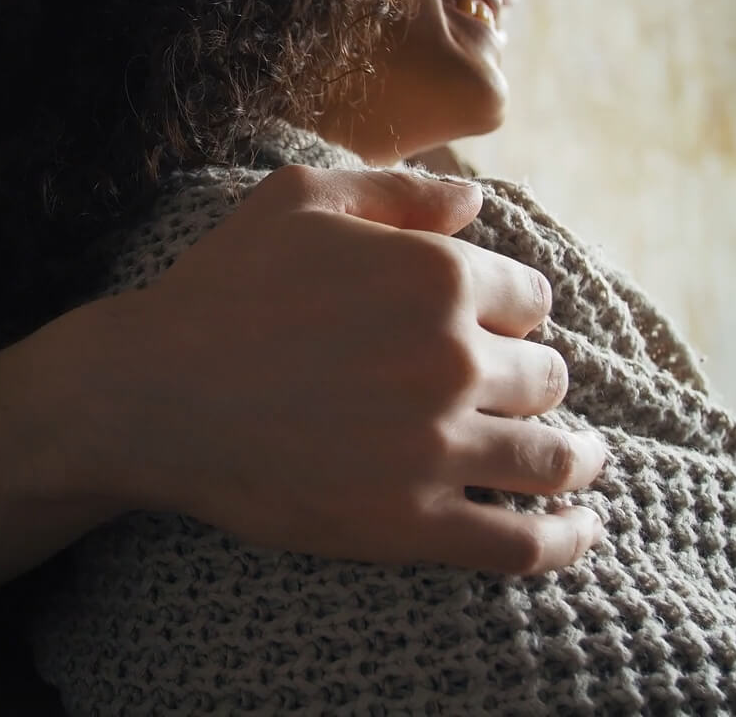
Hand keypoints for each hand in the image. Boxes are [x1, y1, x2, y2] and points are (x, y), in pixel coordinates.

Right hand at [54, 165, 606, 574]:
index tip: (498, 328)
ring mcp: (438, 444)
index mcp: (437, 274)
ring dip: (578, 458)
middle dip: (533, 379)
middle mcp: (453, 357)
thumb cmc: (218, 288)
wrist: (150, 394)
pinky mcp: (413, 522)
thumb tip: (477, 199)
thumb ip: (397, 192)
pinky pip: (522, 542)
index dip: (514, 311)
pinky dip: (568, 539)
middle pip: (545, 374)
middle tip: (515, 394)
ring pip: (552, 457)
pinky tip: (586, 530)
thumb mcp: (300, 199)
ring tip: (583, 464)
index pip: (529, 297)